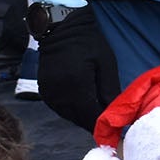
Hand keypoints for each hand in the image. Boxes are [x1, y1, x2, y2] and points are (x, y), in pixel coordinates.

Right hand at [37, 4, 119, 133]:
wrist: (60, 27)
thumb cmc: (88, 42)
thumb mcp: (106, 63)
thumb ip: (109, 90)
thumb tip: (115, 114)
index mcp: (76, 86)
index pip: (90, 117)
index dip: (103, 126)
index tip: (115, 131)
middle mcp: (59, 93)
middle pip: (79, 119)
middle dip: (94, 122)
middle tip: (108, 122)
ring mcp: (48, 93)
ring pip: (69, 116)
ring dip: (83, 117)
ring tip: (96, 111)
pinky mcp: (43, 91)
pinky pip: (60, 108)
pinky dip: (71, 110)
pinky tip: (82, 103)